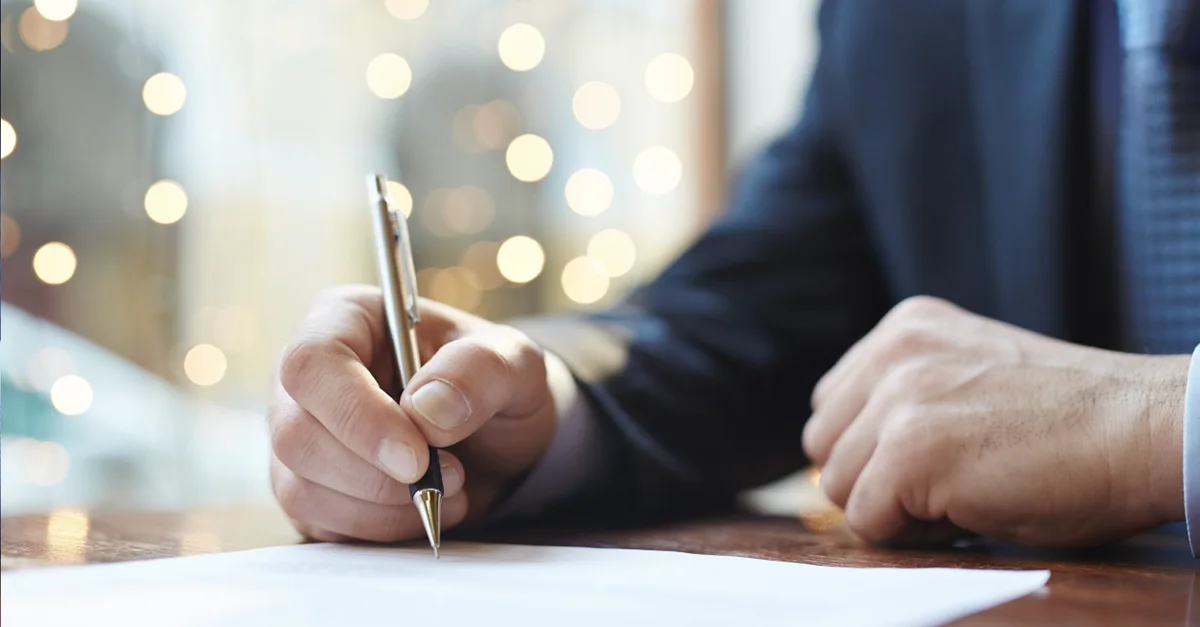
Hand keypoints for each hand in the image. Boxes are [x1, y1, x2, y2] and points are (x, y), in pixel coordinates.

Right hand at [268, 286, 557, 541]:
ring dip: (382, 506)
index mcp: (346, 319)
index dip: (357, 416)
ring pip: (301, 486)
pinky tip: (420, 509)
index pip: (313, 364)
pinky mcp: (306, 486)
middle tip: (453, 476)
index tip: (416, 458)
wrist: (498, 438)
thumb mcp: (514, 363)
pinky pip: (317, 520)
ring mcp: (298, 433)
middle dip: (376, 474)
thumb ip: (480, 371)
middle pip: (297, 434)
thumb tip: (426, 408)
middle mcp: (308, 376)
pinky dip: (377, 528)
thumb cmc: (494, 385)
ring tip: (449, 490)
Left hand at [802, 296, 1187, 547]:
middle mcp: (893, 353)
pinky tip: (970, 511)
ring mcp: (900, 399)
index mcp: (904, 329)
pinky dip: (913, 535)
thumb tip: (840, 464)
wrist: (1143, 430)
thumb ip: (902, 397)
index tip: (934, 457)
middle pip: (824, 446)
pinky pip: (869, 522)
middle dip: (872, 480)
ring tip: (962, 493)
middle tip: (945, 483)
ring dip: (893, 508)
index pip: (832, 405)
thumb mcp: (966, 380)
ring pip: (839, 488)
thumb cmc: (1069, 421)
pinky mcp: (912, 452)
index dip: (872, 449)